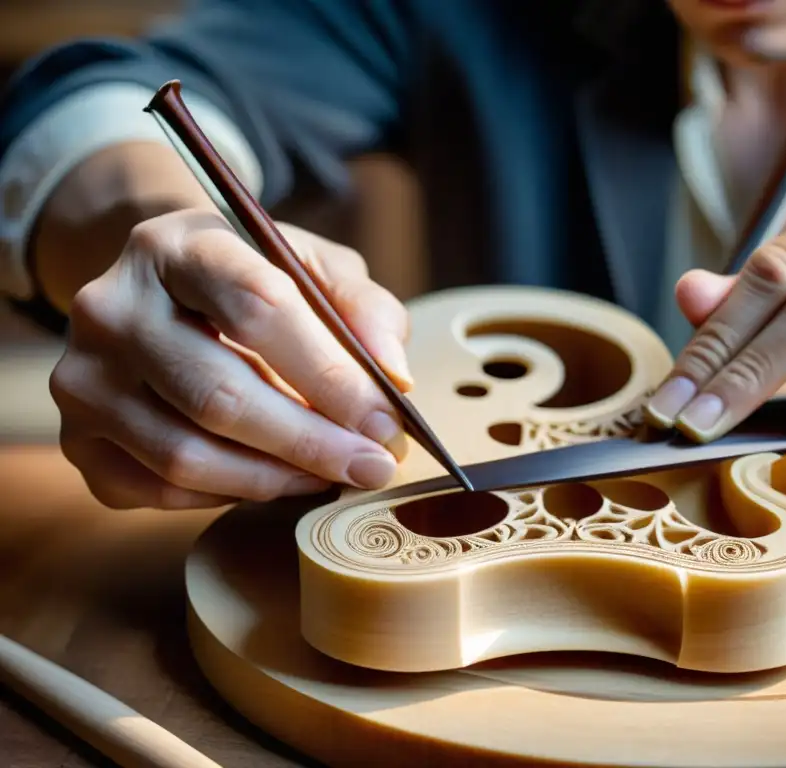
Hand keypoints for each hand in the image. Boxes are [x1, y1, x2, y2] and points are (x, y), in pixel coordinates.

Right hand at [50, 209, 411, 509]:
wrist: (162, 294)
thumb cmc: (251, 282)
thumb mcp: (313, 268)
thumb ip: (364, 311)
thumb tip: (395, 380)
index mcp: (176, 245)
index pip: (257, 308)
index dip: (330, 375)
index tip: (385, 421)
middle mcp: (111, 307)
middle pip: (218, 393)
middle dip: (311, 442)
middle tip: (372, 465)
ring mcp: (82, 377)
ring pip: (185, 454)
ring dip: (276, 478)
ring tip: (331, 473)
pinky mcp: (77, 437)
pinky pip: (159, 489)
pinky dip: (229, 494)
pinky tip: (274, 478)